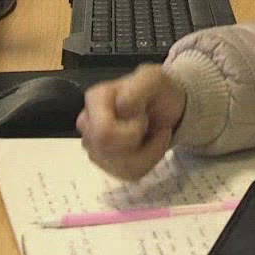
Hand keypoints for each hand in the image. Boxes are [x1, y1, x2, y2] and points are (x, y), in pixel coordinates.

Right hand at [77, 65, 185, 179]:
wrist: (167, 106)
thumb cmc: (157, 91)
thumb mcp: (154, 79)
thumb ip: (137, 88)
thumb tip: (121, 108)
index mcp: (95, 99)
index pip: (104, 132)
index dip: (133, 129)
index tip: (146, 114)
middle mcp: (87, 123)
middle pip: (107, 153)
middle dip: (140, 145)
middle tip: (150, 126)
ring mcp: (93, 144)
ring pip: (118, 168)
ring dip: (147, 155)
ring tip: (154, 136)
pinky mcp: (104, 161)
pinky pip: (125, 175)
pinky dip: (147, 163)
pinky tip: (150, 147)